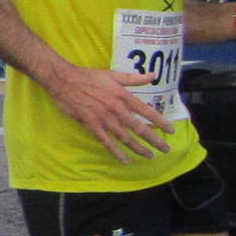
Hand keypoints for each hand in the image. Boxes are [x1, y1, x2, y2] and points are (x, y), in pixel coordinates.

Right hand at [45, 64, 174, 162]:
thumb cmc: (88, 76)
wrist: (64, 80)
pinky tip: (125, 160)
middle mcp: (116, 109)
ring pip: (125, 138)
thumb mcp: (112, 75)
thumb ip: (134, 78)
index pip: (147, 111)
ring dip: (139, 148)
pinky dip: (117, 153)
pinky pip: (106, 142)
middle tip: (166, 149)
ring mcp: (104, 119)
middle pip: (139, 128)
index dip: (160, 122)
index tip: (171, 131)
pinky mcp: (91, 125)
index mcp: (123, 96)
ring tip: (150, 156)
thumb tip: (153, 76)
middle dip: (154, 140)